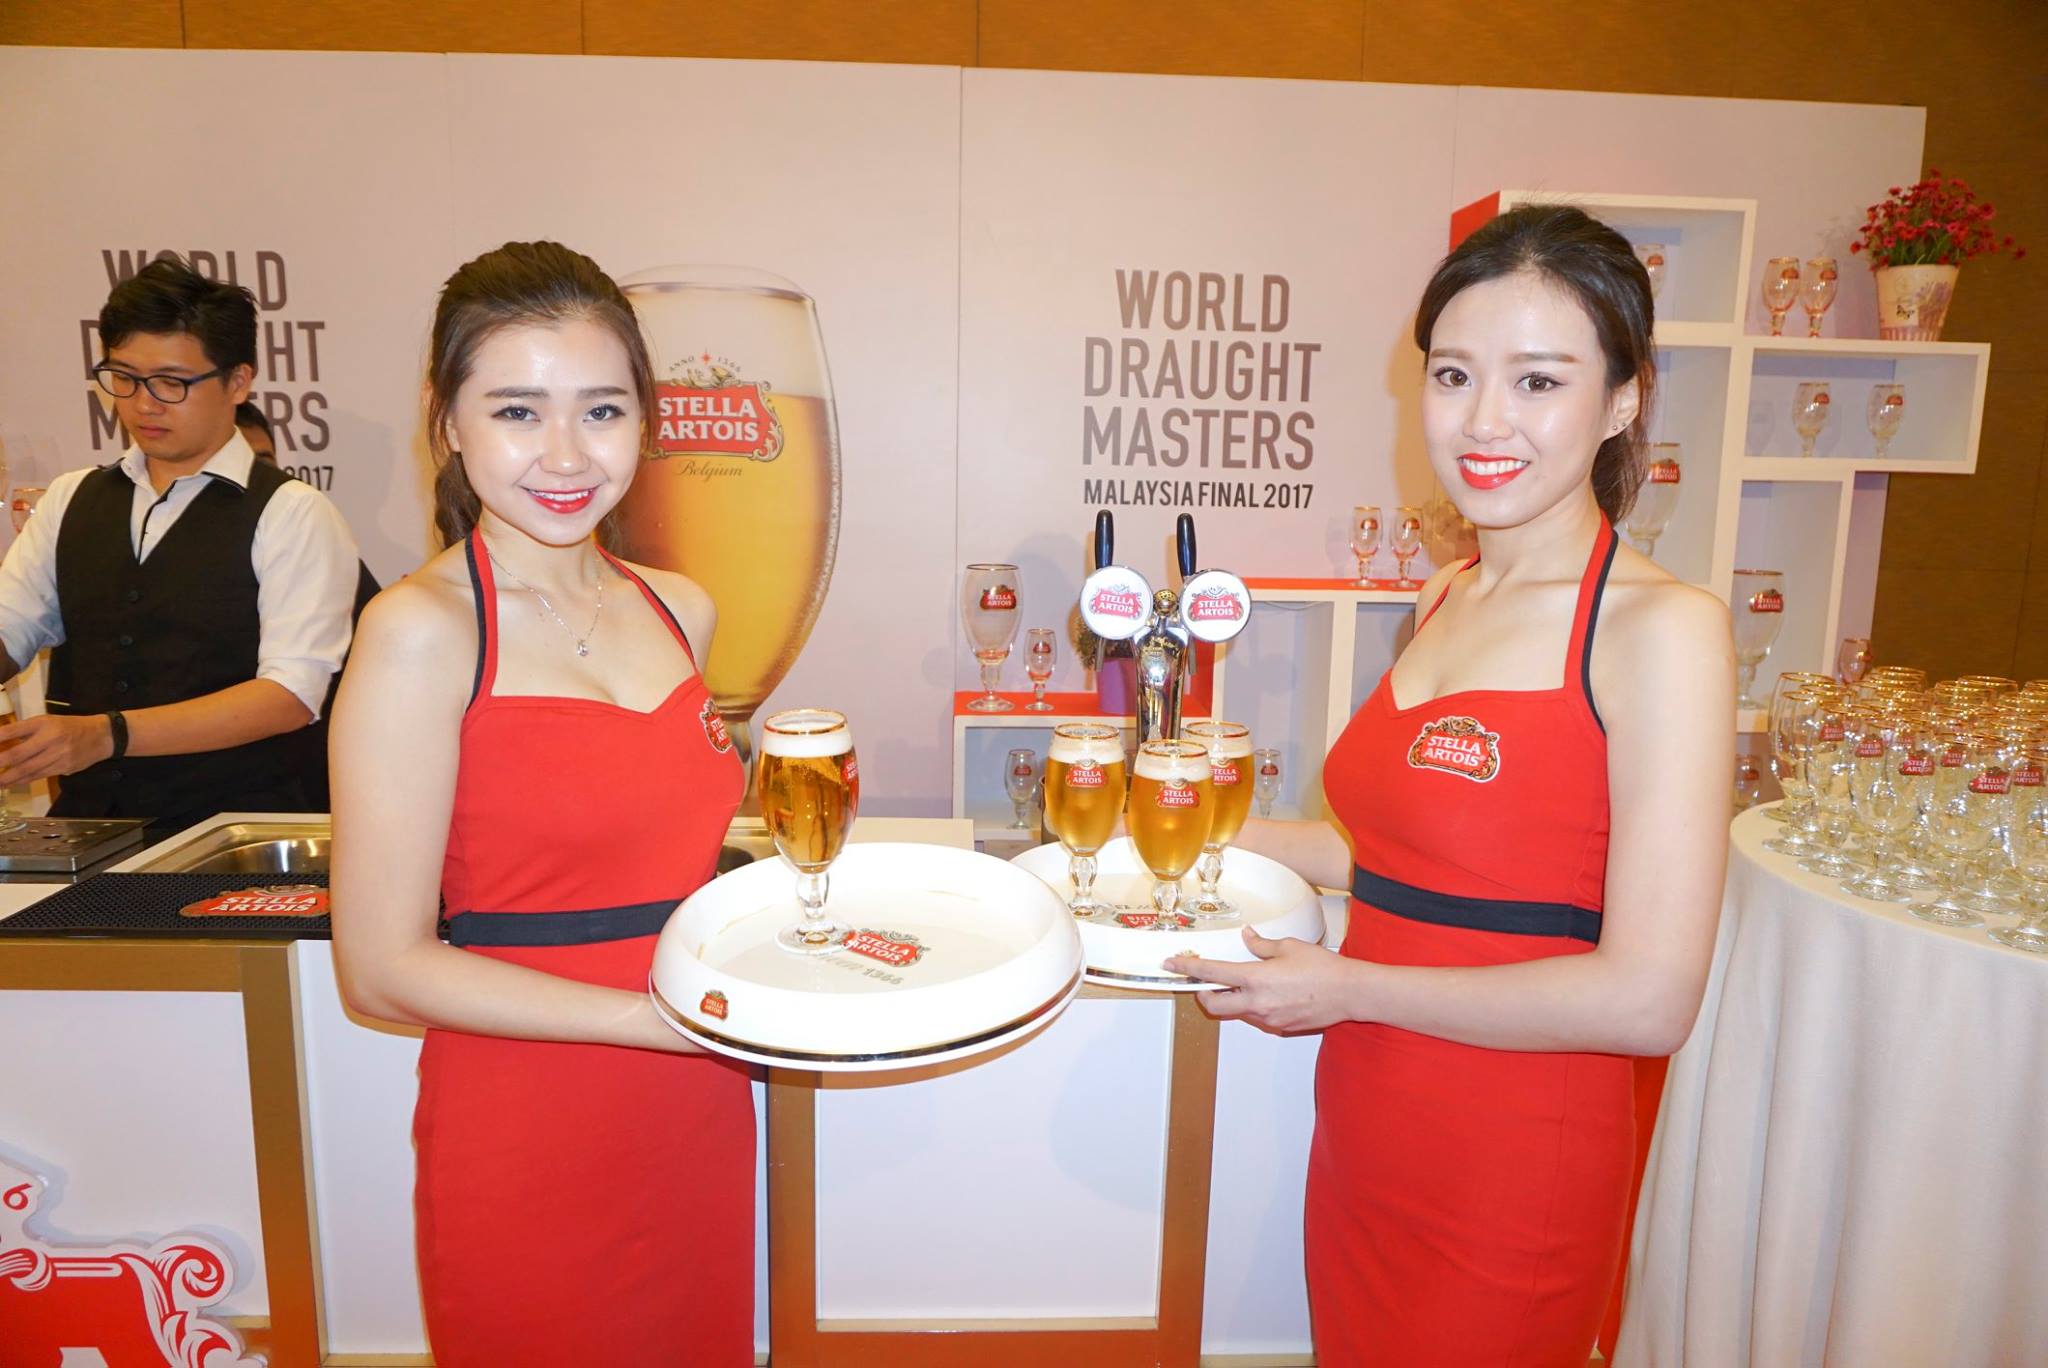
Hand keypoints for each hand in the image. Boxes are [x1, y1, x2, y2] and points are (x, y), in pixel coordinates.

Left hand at [0, 713, 114, 786]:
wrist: (102, 736)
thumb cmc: (70, 726)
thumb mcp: (47, 721)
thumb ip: (26, 731)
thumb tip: (1, 741)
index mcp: (44, 723)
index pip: (16, 730)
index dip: (0, 737)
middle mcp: (51, 739)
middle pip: (19, 754)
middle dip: (1, 763)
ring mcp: (58, 755)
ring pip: (28, 769)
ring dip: (8, 777)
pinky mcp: (64, 768)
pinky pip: (39, 775)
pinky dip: (23, 780)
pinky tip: (12, 783)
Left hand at [1165, 927, 1361, 1034]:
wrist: (1350, 993)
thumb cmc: (1324, 969)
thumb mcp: (1289, 947)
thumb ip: (1262, 945)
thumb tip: (1248, 938)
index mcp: (1256, 979)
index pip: (1212, 974)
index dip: (1188, 969)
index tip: (1173, 965)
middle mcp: (1258, 1003)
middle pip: (1214, 1006)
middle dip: (1203, 995)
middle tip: (1204, 984)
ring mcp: (1268, 1019)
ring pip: (1237, 1013)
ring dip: (1232, 1000)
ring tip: (1245, 983)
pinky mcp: (1280, 1028)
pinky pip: (1257, 1018)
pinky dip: (1253, 1006)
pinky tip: (1268, 993)